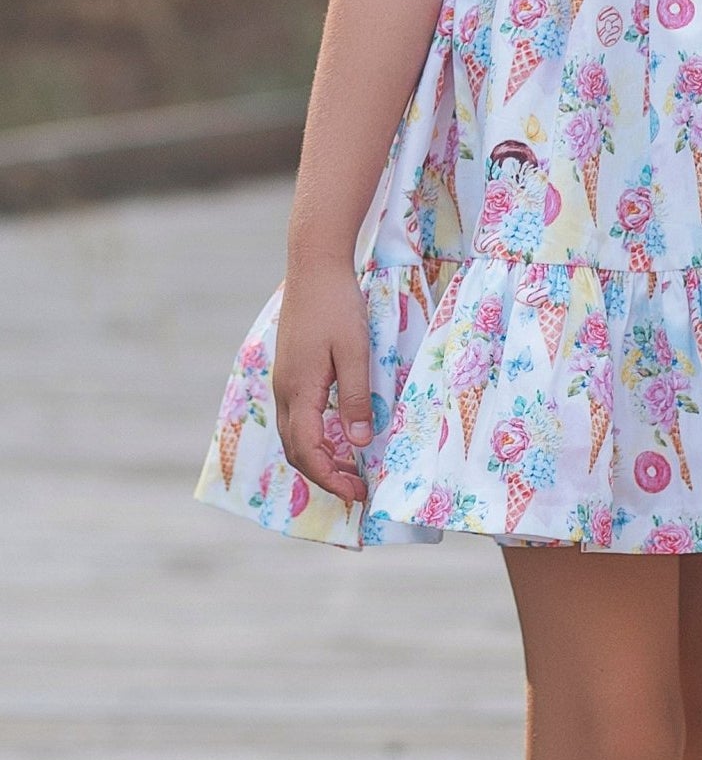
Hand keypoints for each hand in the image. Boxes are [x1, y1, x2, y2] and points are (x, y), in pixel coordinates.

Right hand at [273, 263, 374, 506]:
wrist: (314, 266)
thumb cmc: (337, 305)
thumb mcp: (355, 351)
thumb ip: (355, 397)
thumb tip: (359, 442)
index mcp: (299, 390)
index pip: (309, 452)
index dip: (331, 478)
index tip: (357, 493)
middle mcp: (285, 390)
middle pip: (297, 450)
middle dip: (324, 474)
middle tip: (357, 487)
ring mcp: (284, 379)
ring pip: (294, 434)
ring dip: (318, 456)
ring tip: (349, 466)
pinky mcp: (290, 369)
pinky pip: (296, 416)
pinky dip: (313, 436)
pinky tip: (336, 432)